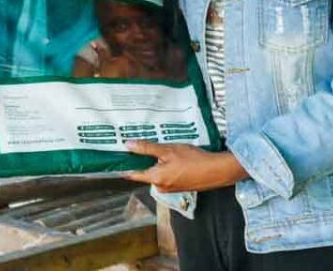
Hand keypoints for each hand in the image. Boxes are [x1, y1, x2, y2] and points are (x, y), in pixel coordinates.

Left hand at [123, 141, 248, 192]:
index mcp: (155, 178)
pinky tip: (174, 157)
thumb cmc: (193, 160)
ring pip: (157, 173)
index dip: (124, 166)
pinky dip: (166, 166)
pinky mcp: (179, 186)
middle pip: (145, 172)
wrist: (217, 171)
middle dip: (144, 159)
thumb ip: (147, 148)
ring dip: (157, 162)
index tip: (115, 158)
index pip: (133, 174)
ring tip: (163, 148)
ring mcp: (170, 188)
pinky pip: (167, 175)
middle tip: (143, 144)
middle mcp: (161, 186)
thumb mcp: (168, 150)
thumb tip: (128, 145)